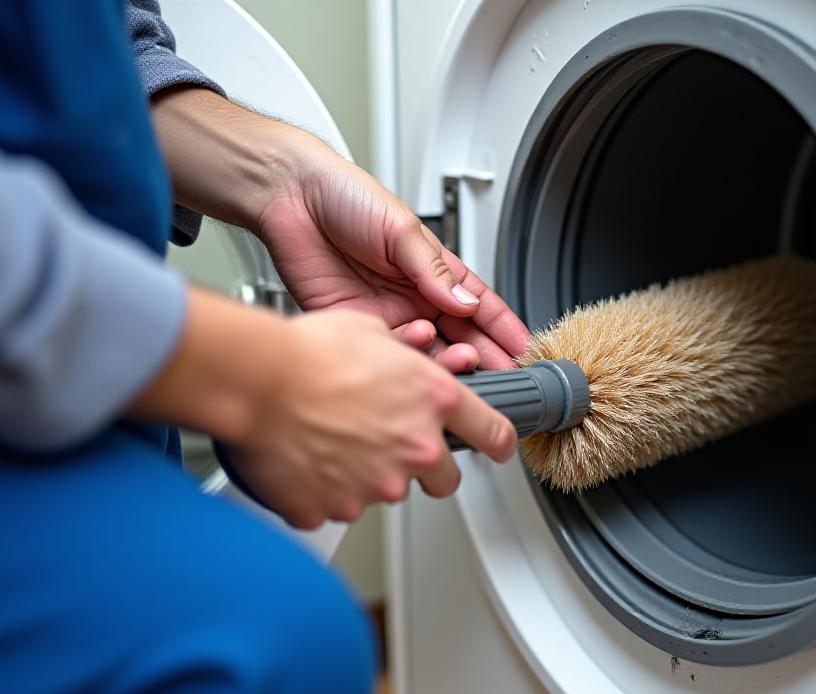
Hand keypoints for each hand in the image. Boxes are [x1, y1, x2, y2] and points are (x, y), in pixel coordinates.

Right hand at [128, 288, 518, 528]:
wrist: (254, 381)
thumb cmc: (304, 352)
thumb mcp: (368, 331)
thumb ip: (401, 352)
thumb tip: (408, 350)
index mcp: (433, 402)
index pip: (493, 433)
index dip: (499, 442)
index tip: (499, 446)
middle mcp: (414, 448)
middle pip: (444, 478)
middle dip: (425, 466)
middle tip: (392, 446)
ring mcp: (377, 485)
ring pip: (387, 491)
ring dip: (368, 474)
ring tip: (331, 441)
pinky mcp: (335, 510)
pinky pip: (336, 507)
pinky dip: (323, 491)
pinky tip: (304, 462)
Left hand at [151, 87, 530, 371]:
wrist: (288, 197)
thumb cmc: (344, 196)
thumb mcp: (402, 229)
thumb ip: (434, 270)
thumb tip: (467, 301)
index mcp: (433, 269)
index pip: (480, 305)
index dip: (504, 328)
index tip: (526, 350)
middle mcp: (413, 295)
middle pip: (459, 336)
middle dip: (485, 357)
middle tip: (504, 375)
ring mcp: (385, 315)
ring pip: (426, 352)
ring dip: (447, 363)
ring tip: (465, 366)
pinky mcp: (354, 328)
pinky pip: (387, 353)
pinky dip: (405, 361)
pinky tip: (418, 361)